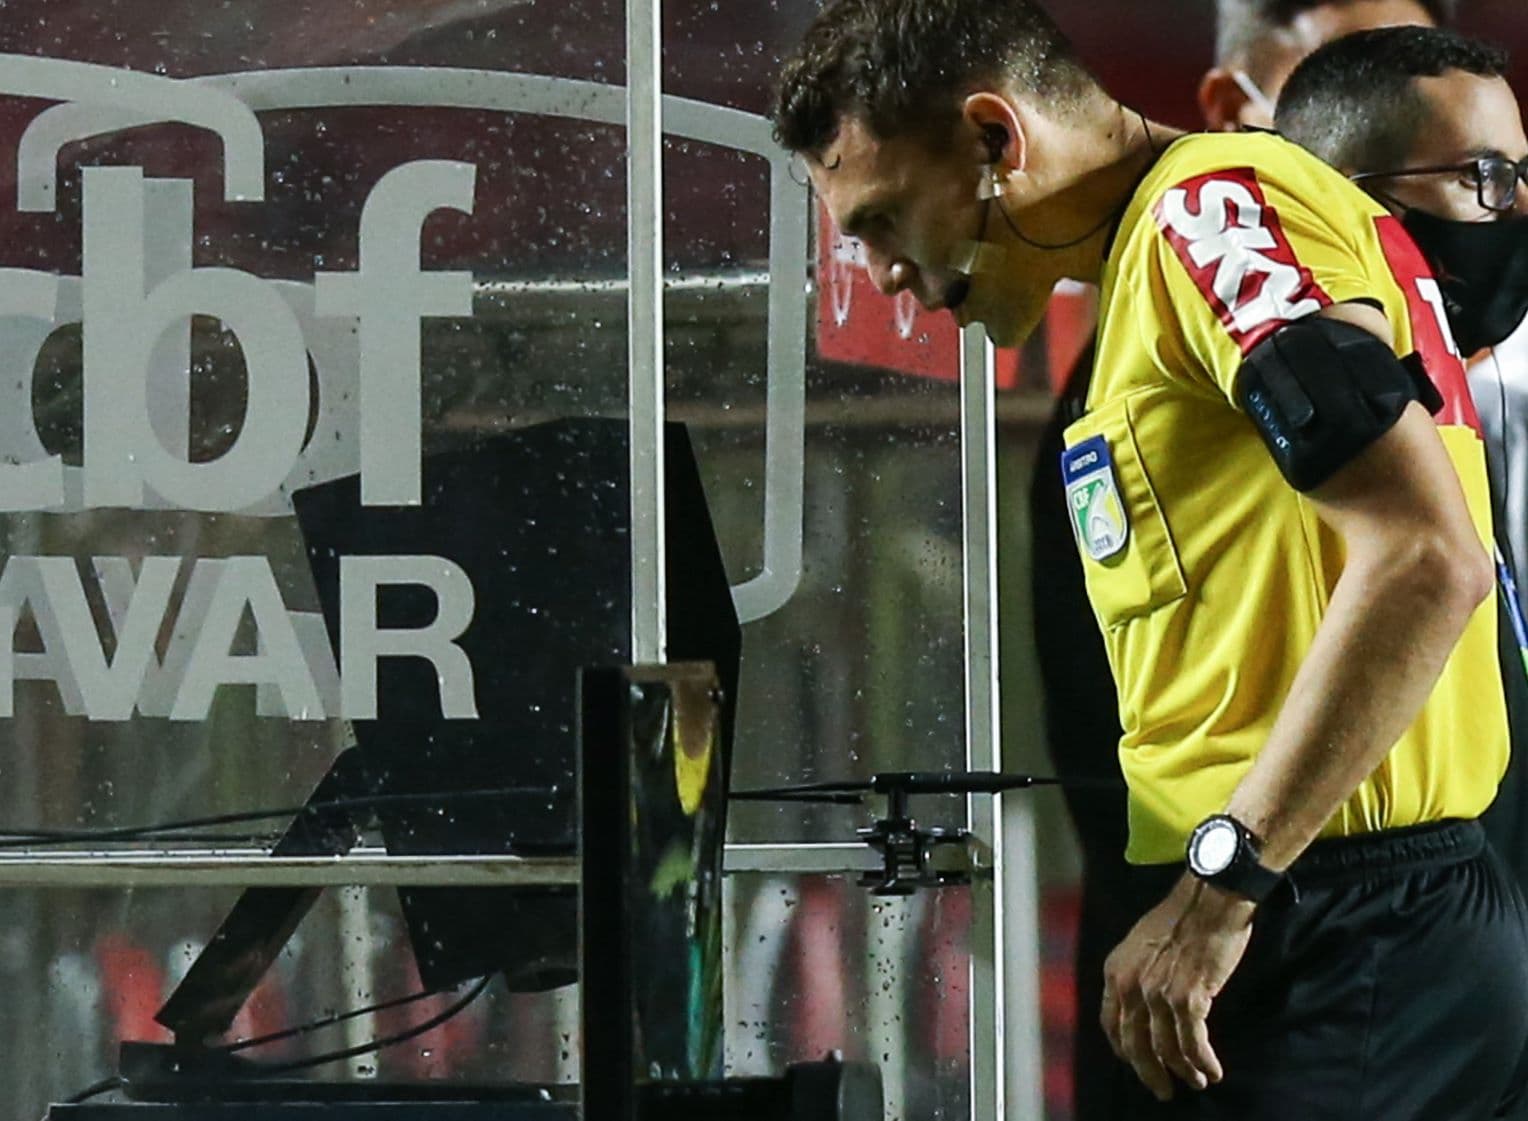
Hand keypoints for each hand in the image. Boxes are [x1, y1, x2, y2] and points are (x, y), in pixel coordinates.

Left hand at [1100, 875, 1254, 1100]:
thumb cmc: (1181, 917)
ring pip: (1166, 1048)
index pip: (1111, 1023)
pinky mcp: (1188, 998)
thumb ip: (1137, 975)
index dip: (1124, 1049)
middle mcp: (1130, 985)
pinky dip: (1203, 1061)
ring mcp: (1157, 993)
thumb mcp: (1142, 944)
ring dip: (1183, 1071)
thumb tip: (1144, 1007)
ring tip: (1197, 1081)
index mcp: (1115, 971)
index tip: (1136, 1063)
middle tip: (1163, 1090)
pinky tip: (1212, 1071)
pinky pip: (1193, 1043)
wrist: (1210, 899)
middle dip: (1150, 1072)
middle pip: (1134, 1045)